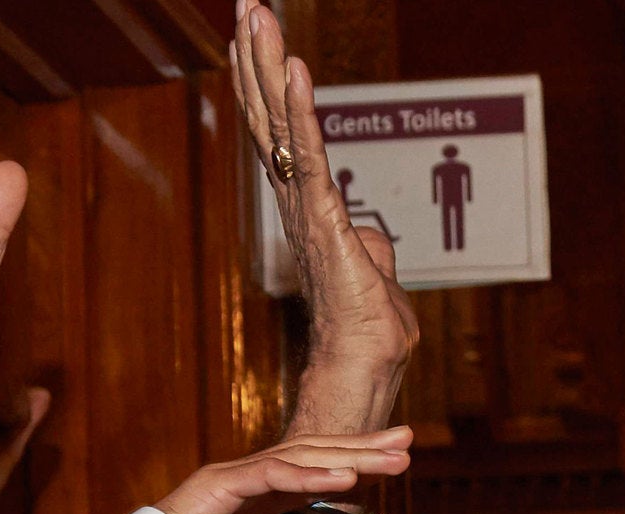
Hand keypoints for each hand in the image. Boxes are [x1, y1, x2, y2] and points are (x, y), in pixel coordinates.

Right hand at [59, 429, 411, 513]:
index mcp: (250, 503)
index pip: (312, 476)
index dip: (356, 465)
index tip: (398, 463)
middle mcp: (241, 484)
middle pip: (314, 457)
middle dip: (363, 447)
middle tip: (410, 439)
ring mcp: (225, 482)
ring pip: (299, 459)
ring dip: (349, 455)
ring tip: (395, 453)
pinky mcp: (211, 491)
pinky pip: (269, 478)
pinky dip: (310, 475)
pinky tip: (349, 477)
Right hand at [231, 0, 415, 425]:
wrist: (366, 366)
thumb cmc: (370, 332)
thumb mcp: (377, 278)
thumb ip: (372, 250)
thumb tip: (376, 240)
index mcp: (309, 210)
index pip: (282, 136)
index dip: (267, 87)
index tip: (253, 40)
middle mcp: (298, 202)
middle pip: (271, 118)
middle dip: (256, 60)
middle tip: (246, 4)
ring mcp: (307, 209)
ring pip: (282, 126)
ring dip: (268, 68)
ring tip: (255, 15)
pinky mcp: (323, 219)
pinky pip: (311, 155)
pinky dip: (301, 110)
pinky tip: (293, 68)